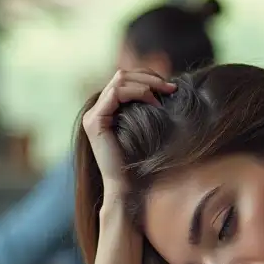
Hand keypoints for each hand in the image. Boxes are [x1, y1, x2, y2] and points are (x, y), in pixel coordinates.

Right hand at [81, 69, 175, 194]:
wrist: (130, 188)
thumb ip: (150, 107)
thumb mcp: (149, 127)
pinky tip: (154, 103)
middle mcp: (96, 110)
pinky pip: (116, 93)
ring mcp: (93, 115)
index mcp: (107, 110)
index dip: (148, 77)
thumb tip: (170, 86)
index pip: (125, 79)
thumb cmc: (144, 163)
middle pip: (122, 75)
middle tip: (171, 87)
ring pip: (119, 80)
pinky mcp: (95, 121)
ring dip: (147, 83)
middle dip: (149, 76)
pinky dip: (138, 92)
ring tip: (165, 94)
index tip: (171, 87)